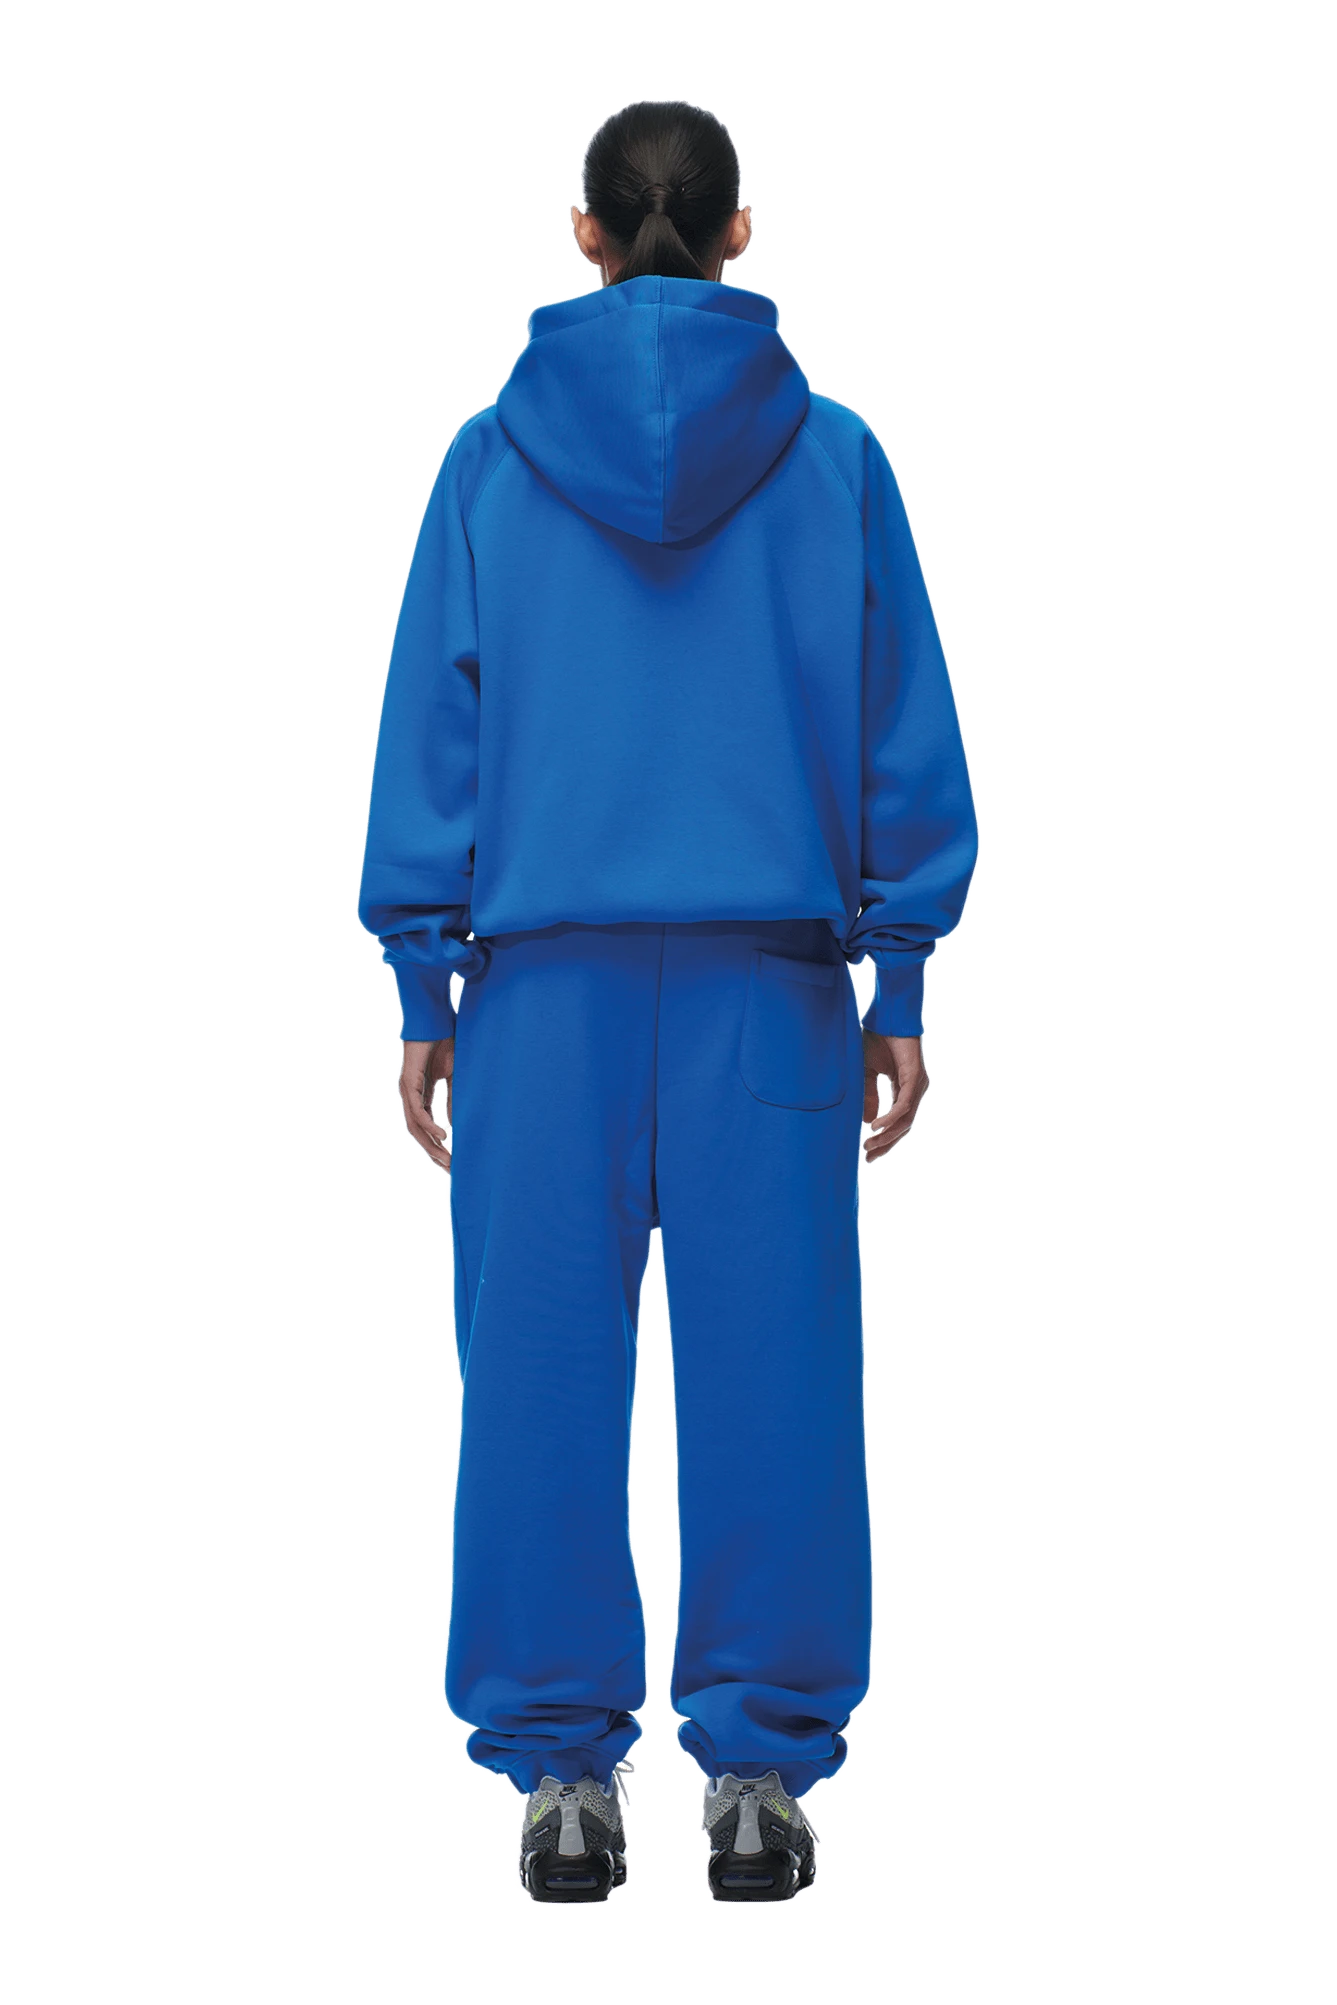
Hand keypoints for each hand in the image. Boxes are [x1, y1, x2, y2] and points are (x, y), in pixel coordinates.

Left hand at [400, 1037, 453, 1171]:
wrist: (435, 1019)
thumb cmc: (445, 1043)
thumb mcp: (453, 1076)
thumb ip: (452, 1098)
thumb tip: (455, 1123)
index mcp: (420, 1096)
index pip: (426, 1129)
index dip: (438, 1146)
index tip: (452, 1162)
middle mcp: (410, 1096)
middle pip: (419, 1134)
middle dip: (435, 1153)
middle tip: (452, 1169)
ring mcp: (407, 1090)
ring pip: (415, 1127)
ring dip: (431, 1145)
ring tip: (447, 1159)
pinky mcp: (408, 1082)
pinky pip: (417, 1111)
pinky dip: (429, 1125)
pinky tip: (443, 1135)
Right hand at [862, 1030, 928, 1165]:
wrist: (886, 1016)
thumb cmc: (877, 1038)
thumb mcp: (867, 1073)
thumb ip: (870, 1096)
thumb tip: (868, 1122)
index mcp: (904, 1089)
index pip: (897, 1121)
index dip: (883, 1138)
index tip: (868, 1153)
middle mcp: (914, 1090)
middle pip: (902, 1126)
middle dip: (885, 1144)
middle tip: (868, 1158)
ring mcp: (917, 1085)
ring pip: (905, 1120)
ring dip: (886, 1135)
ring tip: (869, 1145)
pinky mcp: (916, 1078)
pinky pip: (904, 1105)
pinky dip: (890, 1117)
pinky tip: (876, 1127)